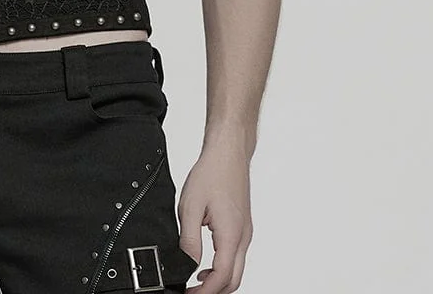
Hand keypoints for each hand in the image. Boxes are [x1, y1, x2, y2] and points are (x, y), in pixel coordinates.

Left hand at [177, 144, 252, 292]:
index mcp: (231, 234)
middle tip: (191, 292)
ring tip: (195, 282)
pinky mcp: (242, 228)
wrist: (228, 153)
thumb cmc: (212, 172)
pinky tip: (205, 265)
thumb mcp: (191, 206)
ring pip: (236, 270)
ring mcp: (245, 233)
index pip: (221, 277)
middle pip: (233, 280)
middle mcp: (243, 237)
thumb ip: (189, 239)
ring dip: (218, 281)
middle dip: (213, 292)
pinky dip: (222, 268)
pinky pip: (235, 257)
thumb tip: (187, 264)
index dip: (205, 292)